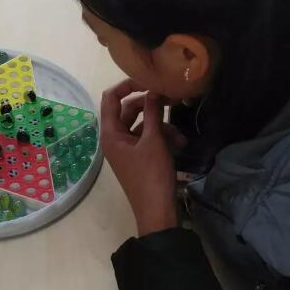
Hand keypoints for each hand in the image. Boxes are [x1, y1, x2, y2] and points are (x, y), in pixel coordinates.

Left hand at [101, 79, 182, 235]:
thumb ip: (152, 112)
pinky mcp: (138, 156)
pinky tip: (179, 144)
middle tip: (171, 98)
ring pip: (142, 124)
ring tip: (179, 135)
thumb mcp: (154, 141)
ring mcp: (126, 148)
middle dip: (149, 106)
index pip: (110, 98)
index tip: (147, 79)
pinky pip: (148, 138)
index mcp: (110, 132)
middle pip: (128, 109)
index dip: (126, 85)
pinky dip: (162, 138)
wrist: (157, 211)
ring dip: (161, 125)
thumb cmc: (151, 175)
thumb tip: (153, 90)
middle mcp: (114, 137)